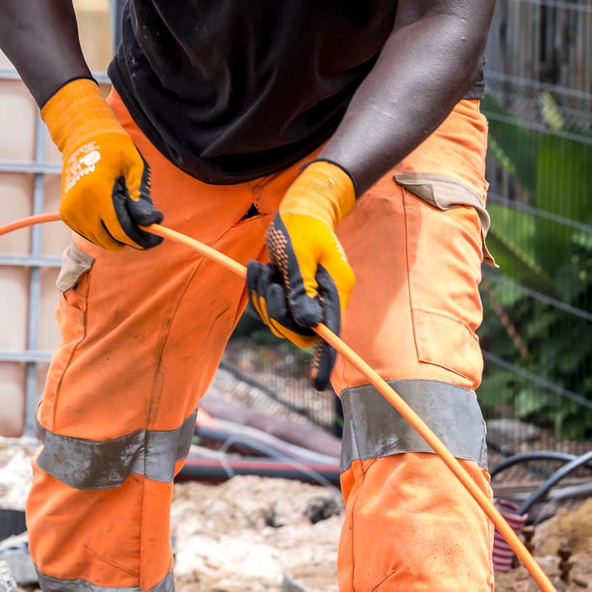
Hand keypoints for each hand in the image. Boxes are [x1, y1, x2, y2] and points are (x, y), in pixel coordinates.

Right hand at [41, 78, 160, 250]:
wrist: (83, 138)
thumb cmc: (113, 149)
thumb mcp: (134, 168)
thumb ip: (141, 198)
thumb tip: (152, 223)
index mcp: (97, 193)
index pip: (121, 231)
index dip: (141, 239)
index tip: (157, 239)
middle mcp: (79, 206)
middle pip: (110, 241)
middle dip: (131, 239)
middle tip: (145, 229)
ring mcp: (70, 212)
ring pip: (100, 241)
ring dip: (116, 235)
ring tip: (125, 213)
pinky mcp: (66, 214)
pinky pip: (90, 234)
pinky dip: (103, 231)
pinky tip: (111, 213)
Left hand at [246, 160, 357, 389]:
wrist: (299, 206)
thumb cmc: (302, 226)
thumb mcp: (300, 255)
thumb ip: (302, 289)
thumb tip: (309, 324)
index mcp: (333, 291)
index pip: (330, 333)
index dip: (324, 359)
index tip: (317, 384)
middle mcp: (322, 298)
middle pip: (298, 328)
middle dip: (275, 310)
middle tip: (268, 280)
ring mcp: (305, 294)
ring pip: (279, 316)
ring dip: (262, 295)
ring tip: (261, 267)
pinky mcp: (289, 289)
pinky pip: (269, 303)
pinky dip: (258, 288)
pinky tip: (257, 266)